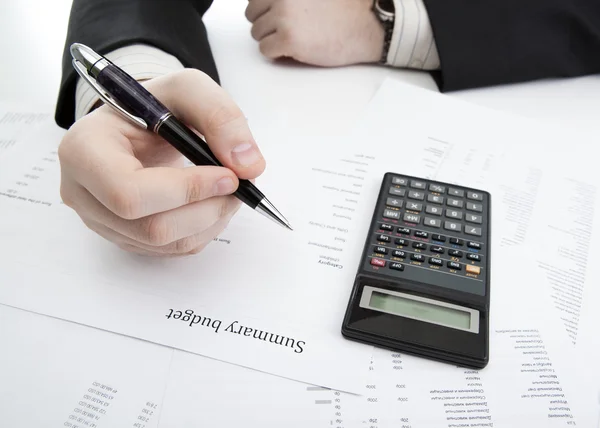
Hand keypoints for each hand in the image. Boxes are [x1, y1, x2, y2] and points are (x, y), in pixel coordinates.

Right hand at [58, 69, 265, 256]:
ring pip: (165, 243)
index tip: (229, 176)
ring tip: (230, 190)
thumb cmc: (158, 105)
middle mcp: (82, 192)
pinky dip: (204, 230)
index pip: (129, 191)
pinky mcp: (124, 237)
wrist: (140, 124)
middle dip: (207, 209)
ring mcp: (101, 220)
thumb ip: (221, 116)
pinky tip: (212, 202)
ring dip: (211, 220)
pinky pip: (171, 250)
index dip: (186, 190)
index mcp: (84, 149)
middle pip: (149, 227)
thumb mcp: (189, 90)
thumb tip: (249, 166)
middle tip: (238, 185)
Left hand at [245, 0, 383, 66]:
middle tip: (283, 31)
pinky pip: (265, 50)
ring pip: (257, 34)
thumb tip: (268, 6)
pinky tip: (292, 50)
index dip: (264, 9)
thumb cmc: (346, 9)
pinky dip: (275, 53)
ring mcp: (283, 18)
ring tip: (293, 40)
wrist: (367, 24)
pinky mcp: (288, 39)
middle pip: (252, 15)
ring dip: (271, 40)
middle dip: (265, 24)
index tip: (273, 16)